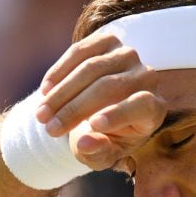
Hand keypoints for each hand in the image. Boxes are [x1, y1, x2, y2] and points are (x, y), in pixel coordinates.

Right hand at [35, 33, 166, 170]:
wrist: (98, 111)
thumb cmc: (105, 138)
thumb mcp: (103, 155)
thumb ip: (97, 153)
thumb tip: (85, 142)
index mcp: (153, 109)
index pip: (141, 105)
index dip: (119, 113)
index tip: (94, 125)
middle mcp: (147, 78)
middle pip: (109, 87)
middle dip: (74, 109)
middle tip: (49, 129)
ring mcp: (128, 56)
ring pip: (90, 68)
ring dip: (61, 93)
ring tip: (41, 114)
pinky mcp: (108, 42)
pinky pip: (80, 52)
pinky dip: (59, 71)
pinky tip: (45, 91)